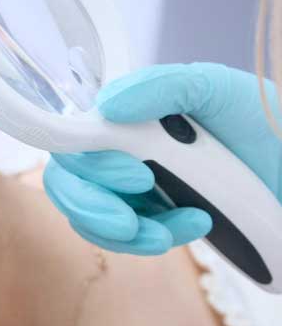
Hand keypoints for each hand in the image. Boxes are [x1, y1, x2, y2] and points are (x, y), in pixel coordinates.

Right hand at [44, 62, 281, 254]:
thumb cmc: (259, 121)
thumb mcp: (217, 88)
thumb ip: (164, 86)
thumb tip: (107, 107)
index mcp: (123, 116)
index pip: (70, 139)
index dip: (85, 162)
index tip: (136, 175)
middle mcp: (116, 150)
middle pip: (66, 183)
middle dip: (93, 206)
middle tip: (131, 219)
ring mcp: (130, 187)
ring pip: (88, 218)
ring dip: (124, 232)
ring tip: (170, 231)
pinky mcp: (149, 217)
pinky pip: (124, 239)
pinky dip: (151, 239)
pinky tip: (194, 224)